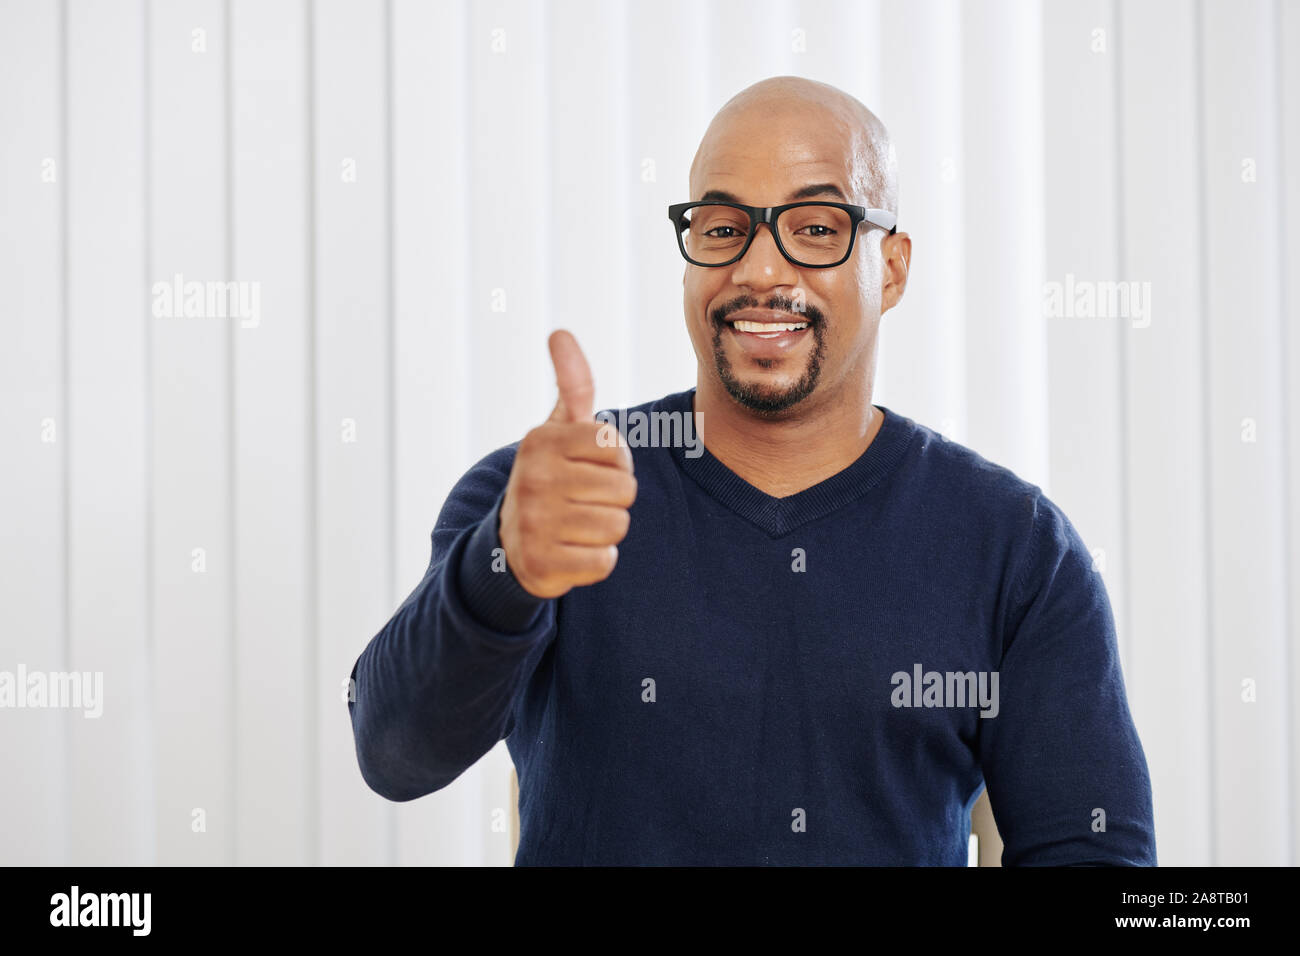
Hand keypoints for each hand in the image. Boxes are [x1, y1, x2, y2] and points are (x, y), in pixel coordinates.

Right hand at [498, 330, 636, 598]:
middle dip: (614, 497)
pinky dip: (597, 560)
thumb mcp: (557, 430)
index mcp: (541, 440)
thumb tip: (560, 332)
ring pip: (617, 525)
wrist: (511, 545)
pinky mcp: (541, 564)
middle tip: (584, 500)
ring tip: (578, 525)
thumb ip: (572, 384)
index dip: (616, 461)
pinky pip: (605, 562)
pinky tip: (573, 551)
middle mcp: (532, 478)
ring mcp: (533, 523)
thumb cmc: (550, 477)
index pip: (617, 448)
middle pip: (624, 488)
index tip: (590, 466)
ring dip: (607, 530)